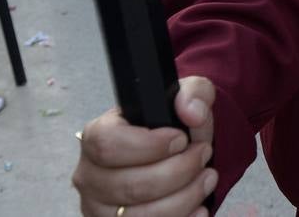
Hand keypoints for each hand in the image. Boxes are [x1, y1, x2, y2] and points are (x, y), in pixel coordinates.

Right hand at [72, 76, 216, 216]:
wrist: (178, 152)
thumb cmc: (174, 125)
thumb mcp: (189, 97)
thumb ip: (194, 94)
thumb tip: (191, 110)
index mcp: (97, 136)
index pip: (107, 144)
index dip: (149, 145)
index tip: (181, 139)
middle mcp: (90, 175)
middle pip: (130, 185)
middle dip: (179, 171)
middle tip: (204, 155)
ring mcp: (99, 207)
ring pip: (140, 216)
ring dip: (184, 198)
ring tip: (207, 178)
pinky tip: (198, 207)